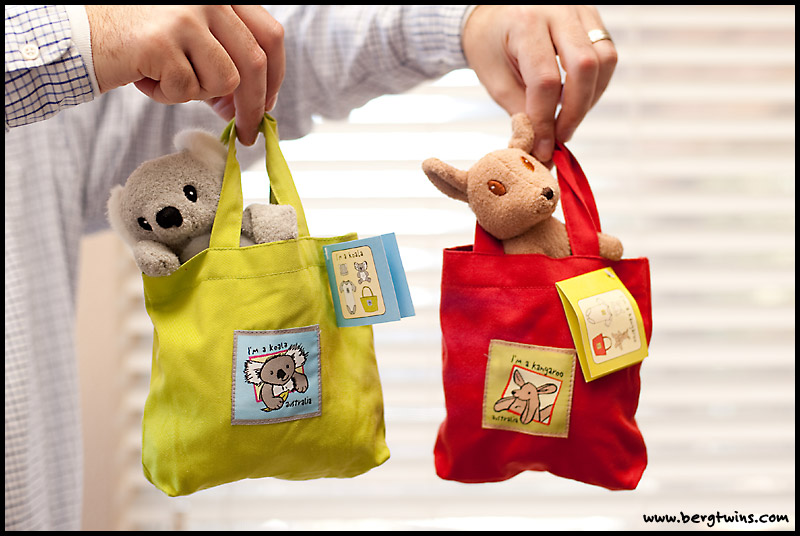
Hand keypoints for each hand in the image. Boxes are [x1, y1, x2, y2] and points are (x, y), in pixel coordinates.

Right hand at [86, 5, 284, 144]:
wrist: (83, 32)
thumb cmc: (141, 40)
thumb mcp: (193, 42)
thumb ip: (226, 64)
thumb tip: (253, 108)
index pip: (270, 36)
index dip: (276, 76)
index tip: (268, 103)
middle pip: (255, 63)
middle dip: (254, 106)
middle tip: (246, 132)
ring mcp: (186, 16)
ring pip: (224, 80)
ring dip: (198, 92)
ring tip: (167, 76)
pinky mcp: (162, 42)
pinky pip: (187, 90)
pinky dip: (167, 94)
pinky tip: (146, 76)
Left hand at [462, 5, 616, 161]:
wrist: (492, 14)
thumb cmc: (490, 45)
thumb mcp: (495, 79)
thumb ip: (520, 112)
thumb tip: (541, 148)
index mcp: (524, 23)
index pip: (545, 80)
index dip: (546, 120)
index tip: (543, 146)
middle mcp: (556, 9)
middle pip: (584, 66)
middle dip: (575, 111)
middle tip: (560, 136)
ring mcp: (578, 9)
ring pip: (603, 59)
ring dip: (590, 99)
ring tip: (567, 118)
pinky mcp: (591, 17)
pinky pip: (606, 53)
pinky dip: (595, 83)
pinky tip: (575, 98)